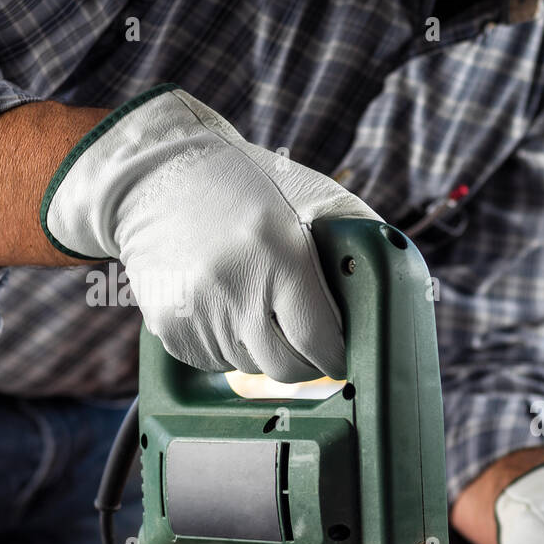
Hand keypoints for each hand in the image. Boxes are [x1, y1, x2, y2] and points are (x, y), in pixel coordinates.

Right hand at [41, 85, 374, 381]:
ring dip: (262, 350)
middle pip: (284, 368)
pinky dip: (226, 346)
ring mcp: (198, 311)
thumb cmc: (244, 186)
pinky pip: (213, 361)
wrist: (155, 176)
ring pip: (249, 367)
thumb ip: (352, 237)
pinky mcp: (169, 326)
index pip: (319, 341)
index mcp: (281, 254)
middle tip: (308, 345)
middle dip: (304, 363)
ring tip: (255, 305)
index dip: (335, 357)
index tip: (341, 356)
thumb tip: (388, 290)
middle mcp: (237, 287)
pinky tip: (223, 306)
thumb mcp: (308, 196)